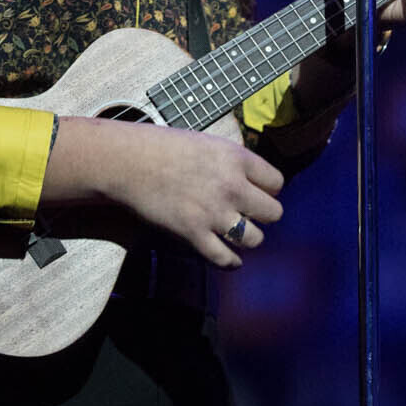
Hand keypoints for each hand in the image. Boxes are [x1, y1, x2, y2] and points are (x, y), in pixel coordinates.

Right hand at [43, 116, 284, 268]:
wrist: (129, 162)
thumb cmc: (163, 147)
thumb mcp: (207, 143)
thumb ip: (231, 162)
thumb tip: (247, 180)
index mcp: (236, 158)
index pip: (276, 182)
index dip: (268, 189)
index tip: (258, 192)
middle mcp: (232, 186)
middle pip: (273, 213)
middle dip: (262, 215)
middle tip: (248, 214)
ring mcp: (214, 212)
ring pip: (254, 239)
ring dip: (248, 238)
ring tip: (238, 234)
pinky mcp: (194, 233)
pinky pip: (225, 258)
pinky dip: (231, 262)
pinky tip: (231, 259)